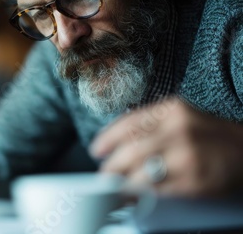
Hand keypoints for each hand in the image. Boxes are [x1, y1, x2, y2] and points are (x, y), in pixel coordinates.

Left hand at [91, 97, 242, 196]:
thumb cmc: (208, 136)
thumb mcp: (181, 118)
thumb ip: (150, 126)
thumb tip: (116, 145)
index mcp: (171, 110)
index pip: (128, 123)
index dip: (107, 138)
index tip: (97, 150)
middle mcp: (178, 129)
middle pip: (130, 150)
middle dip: (112, 166)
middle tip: (105, 175)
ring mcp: (187, 156)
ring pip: (140, 171)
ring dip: (122, 183)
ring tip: (116, 188)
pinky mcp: (194, 181)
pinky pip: (157, 190)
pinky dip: (140, 195)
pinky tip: (134, 196)